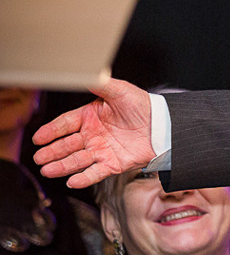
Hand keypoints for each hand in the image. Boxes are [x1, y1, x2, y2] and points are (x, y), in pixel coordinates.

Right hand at [31, 79, 155, 187]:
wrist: (165, 124)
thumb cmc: (144, 105)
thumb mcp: (120, 91)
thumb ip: (101, 84)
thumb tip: (85, 73)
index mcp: (90, 117)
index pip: (65, 124)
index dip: (51, 131)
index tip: (38, 138)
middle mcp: (93, 135)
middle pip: (67, 145)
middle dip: (52, 151)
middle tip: (39, 157)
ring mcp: (102, 150)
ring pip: (77, 160)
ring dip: (62, 166)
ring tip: (47, 170)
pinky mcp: (113, 164)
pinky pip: (96, 172)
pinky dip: (84, 178)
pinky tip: (72, 181)